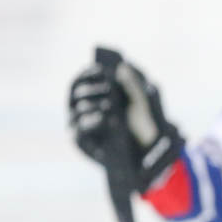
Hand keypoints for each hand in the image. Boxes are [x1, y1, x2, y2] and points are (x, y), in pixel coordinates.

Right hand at [68, 50, 183, 191]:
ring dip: (93, 104)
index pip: (80, 81)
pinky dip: (92, 122)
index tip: (101, 68)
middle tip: (109, 87)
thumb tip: (122, 67)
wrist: (143, 155)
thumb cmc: (139, 126)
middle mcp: (78, 110)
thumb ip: (132, 86)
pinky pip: (80, 130)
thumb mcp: (140, 103)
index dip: (88, 73)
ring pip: (78, 110)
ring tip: (110, 104)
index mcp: (88, 97)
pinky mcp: (80, 143)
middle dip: (94, 89)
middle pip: (78, 93)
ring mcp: (78, 126)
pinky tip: (105, 118)